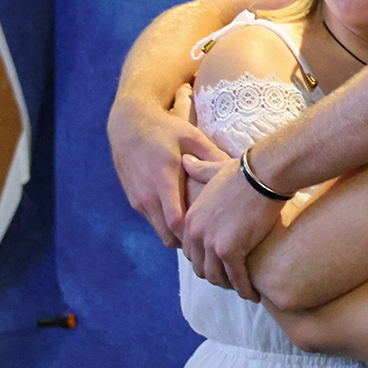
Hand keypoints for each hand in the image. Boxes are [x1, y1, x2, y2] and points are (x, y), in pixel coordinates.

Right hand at [107, 90, 227, 247]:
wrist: (128, 124)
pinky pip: (152, 221)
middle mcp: (147, 195)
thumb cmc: (165, 129)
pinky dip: (165, 224)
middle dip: (187, 243)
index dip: (194, 236)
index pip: (176, 222)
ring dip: (175, 234)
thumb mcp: (191, 136)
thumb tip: (239, 169)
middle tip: (210, 242)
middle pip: (167, 234)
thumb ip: (213, 156)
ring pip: (158, 230)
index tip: (213, 238)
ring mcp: (137, 199)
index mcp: (163, 180)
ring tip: (199, 232)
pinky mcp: (133, 200)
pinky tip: (183, 217)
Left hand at [181, 153, 281, 300]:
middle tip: (233, 280)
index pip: (191, 252)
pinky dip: (245, 289)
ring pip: (217, 277)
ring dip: (231, 286)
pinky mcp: (231, 250)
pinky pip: (236, 278)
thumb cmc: (243, 171)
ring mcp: (212, 243)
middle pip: (201, 268)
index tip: (221, 266)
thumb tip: (185, 160)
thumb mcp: (213, 170)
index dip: (206, 262)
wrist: (263, 174)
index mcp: (191, 218)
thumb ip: (197, 170)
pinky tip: (254, 293)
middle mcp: (196, 234)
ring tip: (245, 288)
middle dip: (217, 277)